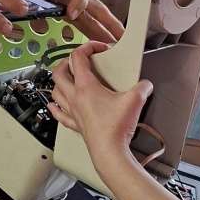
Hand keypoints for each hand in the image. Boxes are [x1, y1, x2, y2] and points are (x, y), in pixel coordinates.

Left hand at [22, 0, 123, 42]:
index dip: (79, 1)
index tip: (72, 14)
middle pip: (98, 7)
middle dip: (109, 23)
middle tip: (120, 37)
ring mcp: (83, 4)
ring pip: (98, 18)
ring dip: (109, 32)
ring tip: (120, 47)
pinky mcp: (80, 12)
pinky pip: (91, 24)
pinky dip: (99, 35)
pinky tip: (106, 47)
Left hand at [49, 41, 152, 173]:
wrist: (110, 152)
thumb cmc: (116, 128)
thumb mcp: (134, 100)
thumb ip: (142, 87)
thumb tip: (146, 85)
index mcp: (86, 86)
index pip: (78, 57)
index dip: (87, 47)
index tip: (98, 47)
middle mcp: (75, 97)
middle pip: (59, 72)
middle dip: (66, 62)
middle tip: (76, 60)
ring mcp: (72, 111)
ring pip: (55, 91)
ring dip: (58, 82)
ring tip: (66, 78)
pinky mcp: (75, 125)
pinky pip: (58, 114)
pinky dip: (54, 107)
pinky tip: (53, 105)